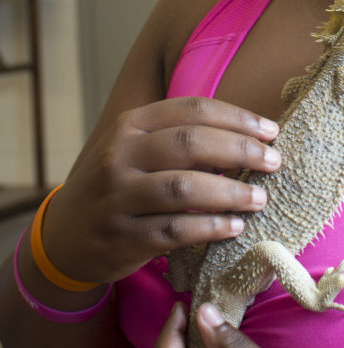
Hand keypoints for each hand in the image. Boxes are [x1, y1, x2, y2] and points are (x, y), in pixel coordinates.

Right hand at [40, 98, 281, 283]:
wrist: (65, 235)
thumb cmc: (119, 184)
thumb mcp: (137, 148)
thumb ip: (181, 138)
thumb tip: (248, 137)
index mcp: (130, 125)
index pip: (192, 110)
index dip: (237, 118)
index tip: (271, 131)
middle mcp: (120, 155)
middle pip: (190, 143)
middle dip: (240, 150)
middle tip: (274, 161)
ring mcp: (119, 197)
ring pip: (184, 188)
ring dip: (230, 193)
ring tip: (260, 198)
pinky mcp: (123, 237)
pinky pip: (175, 230)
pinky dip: (210, 227)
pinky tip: (235, 227)